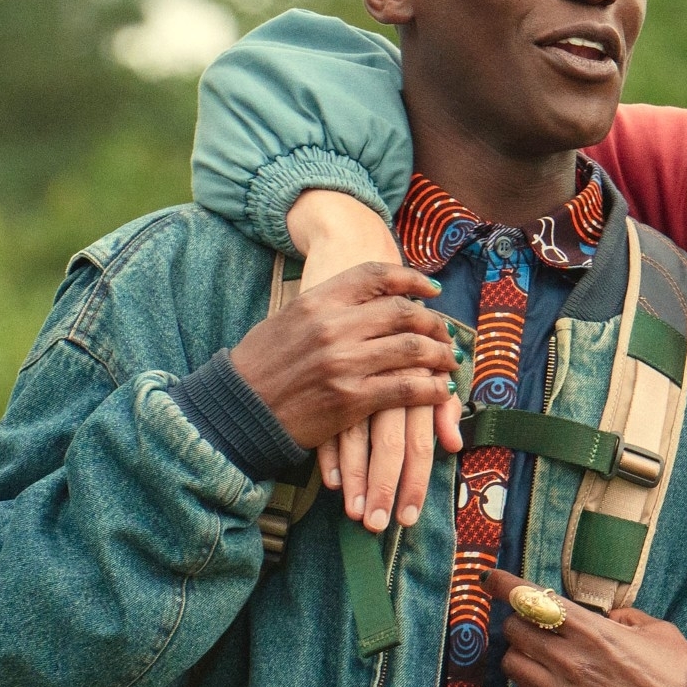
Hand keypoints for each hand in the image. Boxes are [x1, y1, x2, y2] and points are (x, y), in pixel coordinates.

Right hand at [290, 190, 463, 530]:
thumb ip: (325, 307)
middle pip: (404, 312)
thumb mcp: (288, 320)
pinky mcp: (353, 398)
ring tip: (448, 361)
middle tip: (444, 333)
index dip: (412, 279)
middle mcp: (334, 326)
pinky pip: (407, 388)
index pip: (377, 275)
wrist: (238, 411)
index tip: (432, 290)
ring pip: (413, 349)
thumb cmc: (261, 366)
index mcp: (318, 300)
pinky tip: (439, 390)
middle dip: (433, 322)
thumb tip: (362, 300)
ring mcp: (346, 362)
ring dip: (440, 355)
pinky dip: (431, 389)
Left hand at [487, 567, 686, 686]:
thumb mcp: (658, 632)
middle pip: (515, 630)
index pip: (533, 600)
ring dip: (520, 656)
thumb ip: (626, 618)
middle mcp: (570, 660)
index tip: (491, 579)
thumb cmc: (676, 679)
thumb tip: (607, 617)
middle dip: (518, 622)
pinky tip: (545, 686)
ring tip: (538, 657)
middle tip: (531, 625)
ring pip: (512, 665)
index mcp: (593, 631)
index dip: (506, 586)